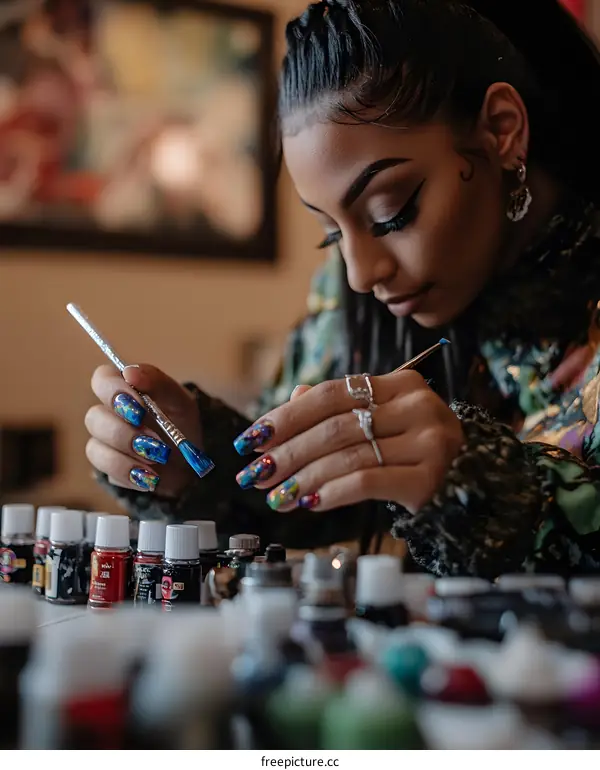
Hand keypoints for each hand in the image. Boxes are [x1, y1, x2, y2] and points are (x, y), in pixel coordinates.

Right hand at [85, 364, 201, 496]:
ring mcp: (106, 443)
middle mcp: (110, 414)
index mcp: (125, 390)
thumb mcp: (180, 400)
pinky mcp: (110, 468)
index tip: (139, 405)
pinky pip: (108, 472)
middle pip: (94, 417)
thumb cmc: (182, 424)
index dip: (114, 390)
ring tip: (158, 458)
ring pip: (95, 447)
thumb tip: (130, 372)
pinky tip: (151, 476)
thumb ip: (157, 382)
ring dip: (128, 454)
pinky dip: (131, 473)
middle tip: (154, 440)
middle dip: (124, 431)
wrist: (193, 462)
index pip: (102, 379)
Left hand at [233, 372, 463, 512]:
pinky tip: (308, 502)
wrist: (470, 485)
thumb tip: (292, 398)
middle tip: (254, 473)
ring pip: (346, 455)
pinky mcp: (430, 476)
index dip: (286, 416)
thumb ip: (339, 407)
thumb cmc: (413, 452)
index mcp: (401, 384)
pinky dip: (331, 492)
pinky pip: (366, 481)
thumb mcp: (380, 422)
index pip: (331, 394)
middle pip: (334, 426)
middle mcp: (418, 405)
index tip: (251, 438)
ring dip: (301, 477)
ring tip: (274, 496)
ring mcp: (429, 440)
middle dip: (286, 452)